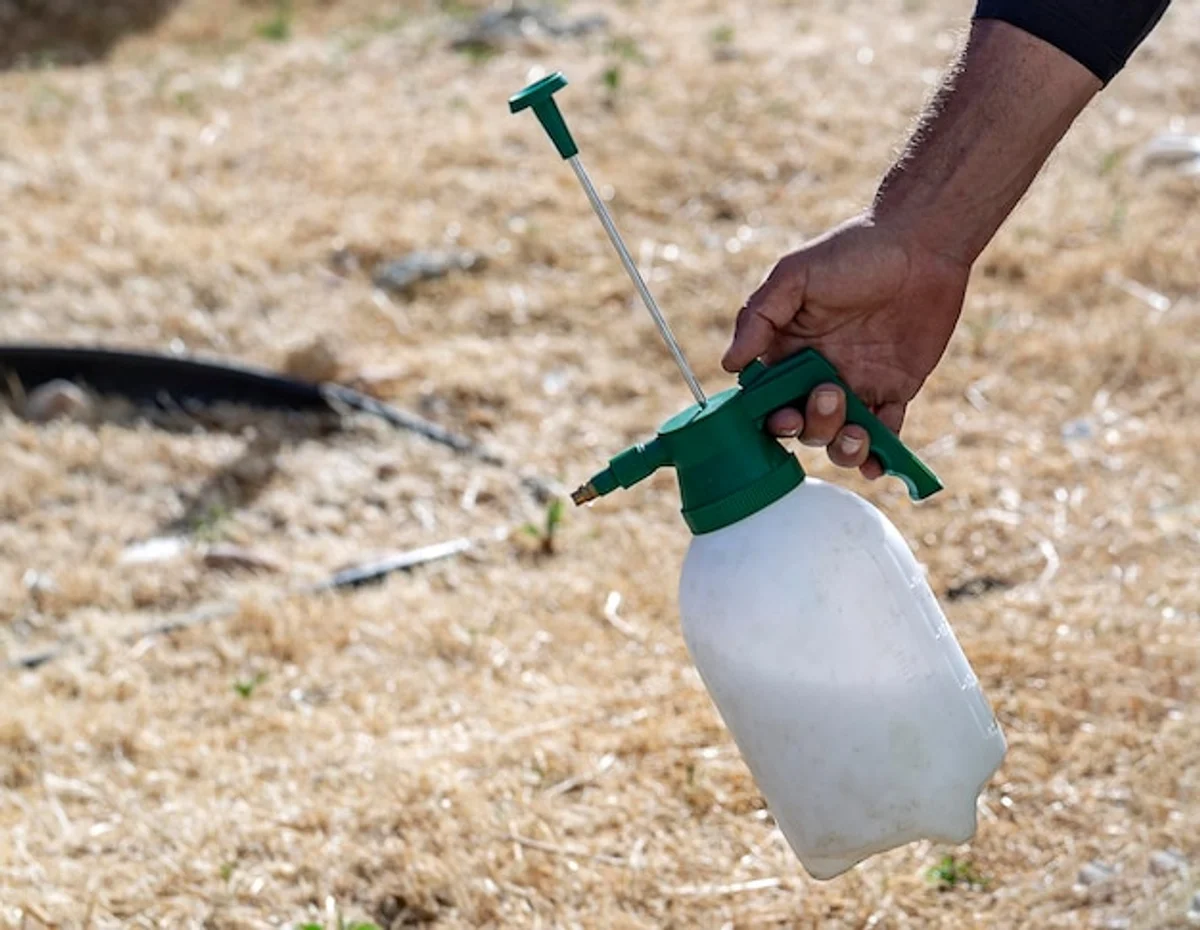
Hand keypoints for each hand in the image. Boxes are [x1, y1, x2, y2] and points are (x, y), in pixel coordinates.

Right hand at [722, 213, 969, 478]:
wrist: (922, 242)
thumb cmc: (853, 251)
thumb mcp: (795, 275)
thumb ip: (759, 317)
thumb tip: (730, 364)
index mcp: (789, 351)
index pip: (768, 399)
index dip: (769, 417)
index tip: (780, 415)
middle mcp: (819, 373)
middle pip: (802, 424)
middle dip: (810, 425)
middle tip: (829, 394)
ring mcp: (858, 385)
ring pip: (839, 437)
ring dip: (842, 448)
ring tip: (856, 433)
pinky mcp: (895, 390)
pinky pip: (885, 434)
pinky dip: (880, 455)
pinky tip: (878, 462)